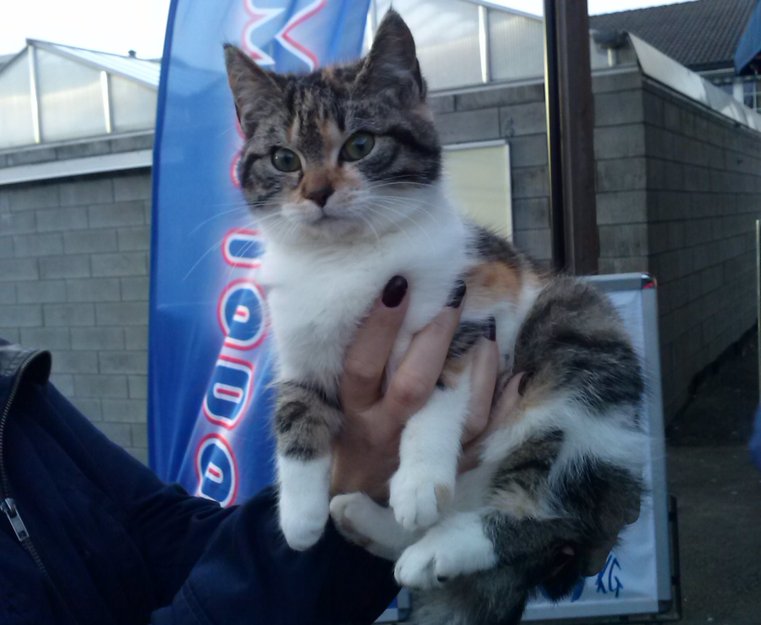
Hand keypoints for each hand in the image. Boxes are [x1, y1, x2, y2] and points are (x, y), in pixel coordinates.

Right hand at [331, 277, 502, 500]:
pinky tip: (516, 376)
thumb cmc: (347, 429)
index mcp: (354, 409)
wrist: (359, 493)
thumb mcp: (338, 397)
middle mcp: (387, 430)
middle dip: (434, 340)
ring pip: (458, 417)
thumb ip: (356, 358)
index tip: (399, 284)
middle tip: (453, 298)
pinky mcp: (450, 467)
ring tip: (487, 332)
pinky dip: (503, 407)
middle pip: (413, 388)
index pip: (362, 365)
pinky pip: (485, 439)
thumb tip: (391, 295)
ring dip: (478, 371)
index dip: (378, 327)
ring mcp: (422, 453)